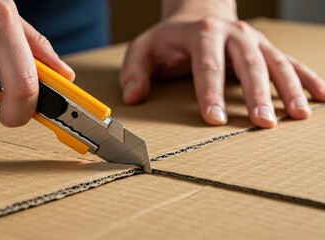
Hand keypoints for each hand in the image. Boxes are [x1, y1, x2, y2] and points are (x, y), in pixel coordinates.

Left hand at [120, 6, 324, 127]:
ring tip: (299, 115)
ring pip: (275, 63)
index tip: (214, 120)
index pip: (206, 66)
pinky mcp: (265, 48)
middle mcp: (232, 35)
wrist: (197, 13)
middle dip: (257, 95)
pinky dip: (307, 78)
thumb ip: (134, 70)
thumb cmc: (169, 38)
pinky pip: (290, 62)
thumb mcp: (144, 48)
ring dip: (289, 89)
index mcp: (201, 35)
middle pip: (247, 65)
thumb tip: (133, 96)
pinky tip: (321, 97)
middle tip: (262, 123)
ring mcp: (252, 41)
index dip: (210, 94)